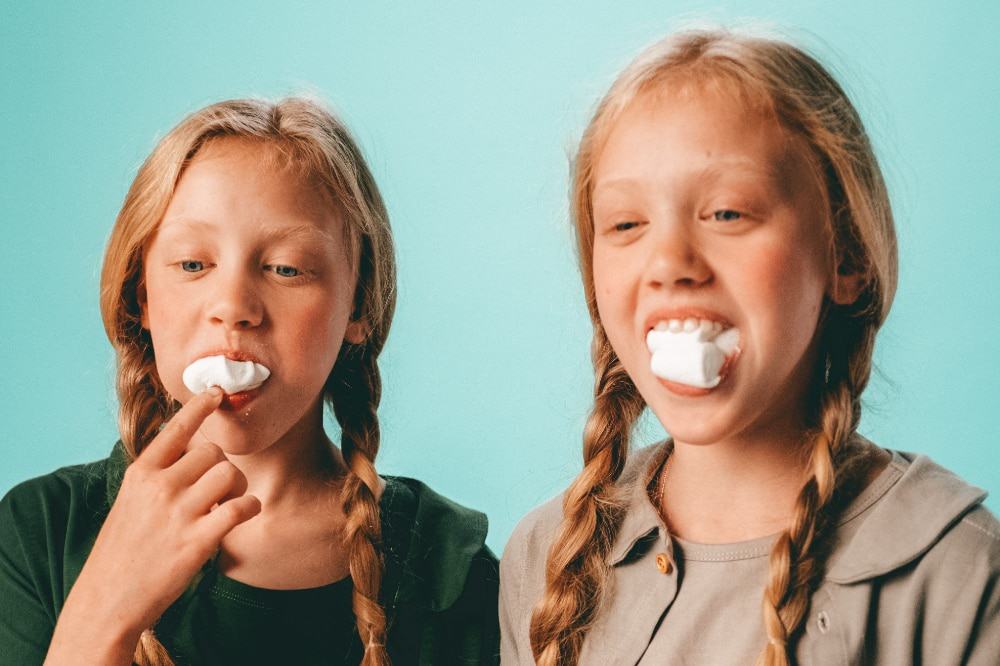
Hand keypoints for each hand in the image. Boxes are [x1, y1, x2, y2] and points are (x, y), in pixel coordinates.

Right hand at [46, 387, 261, 664]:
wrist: (107, 600)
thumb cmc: (122, 551)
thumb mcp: (130, 503)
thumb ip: (157, 477)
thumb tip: (191, 452)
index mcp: (141, 474)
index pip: (176, 428)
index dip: (199, 406)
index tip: (216, 392)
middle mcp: (159, 487)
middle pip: (213, 452)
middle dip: (224, 466)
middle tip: (222, 488)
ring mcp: (179, 513)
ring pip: (230, 474)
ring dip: (239, 487)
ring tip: (230, 503)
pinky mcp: (197, 541)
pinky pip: (241, 507)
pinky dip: (250, 507)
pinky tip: (243, 515)